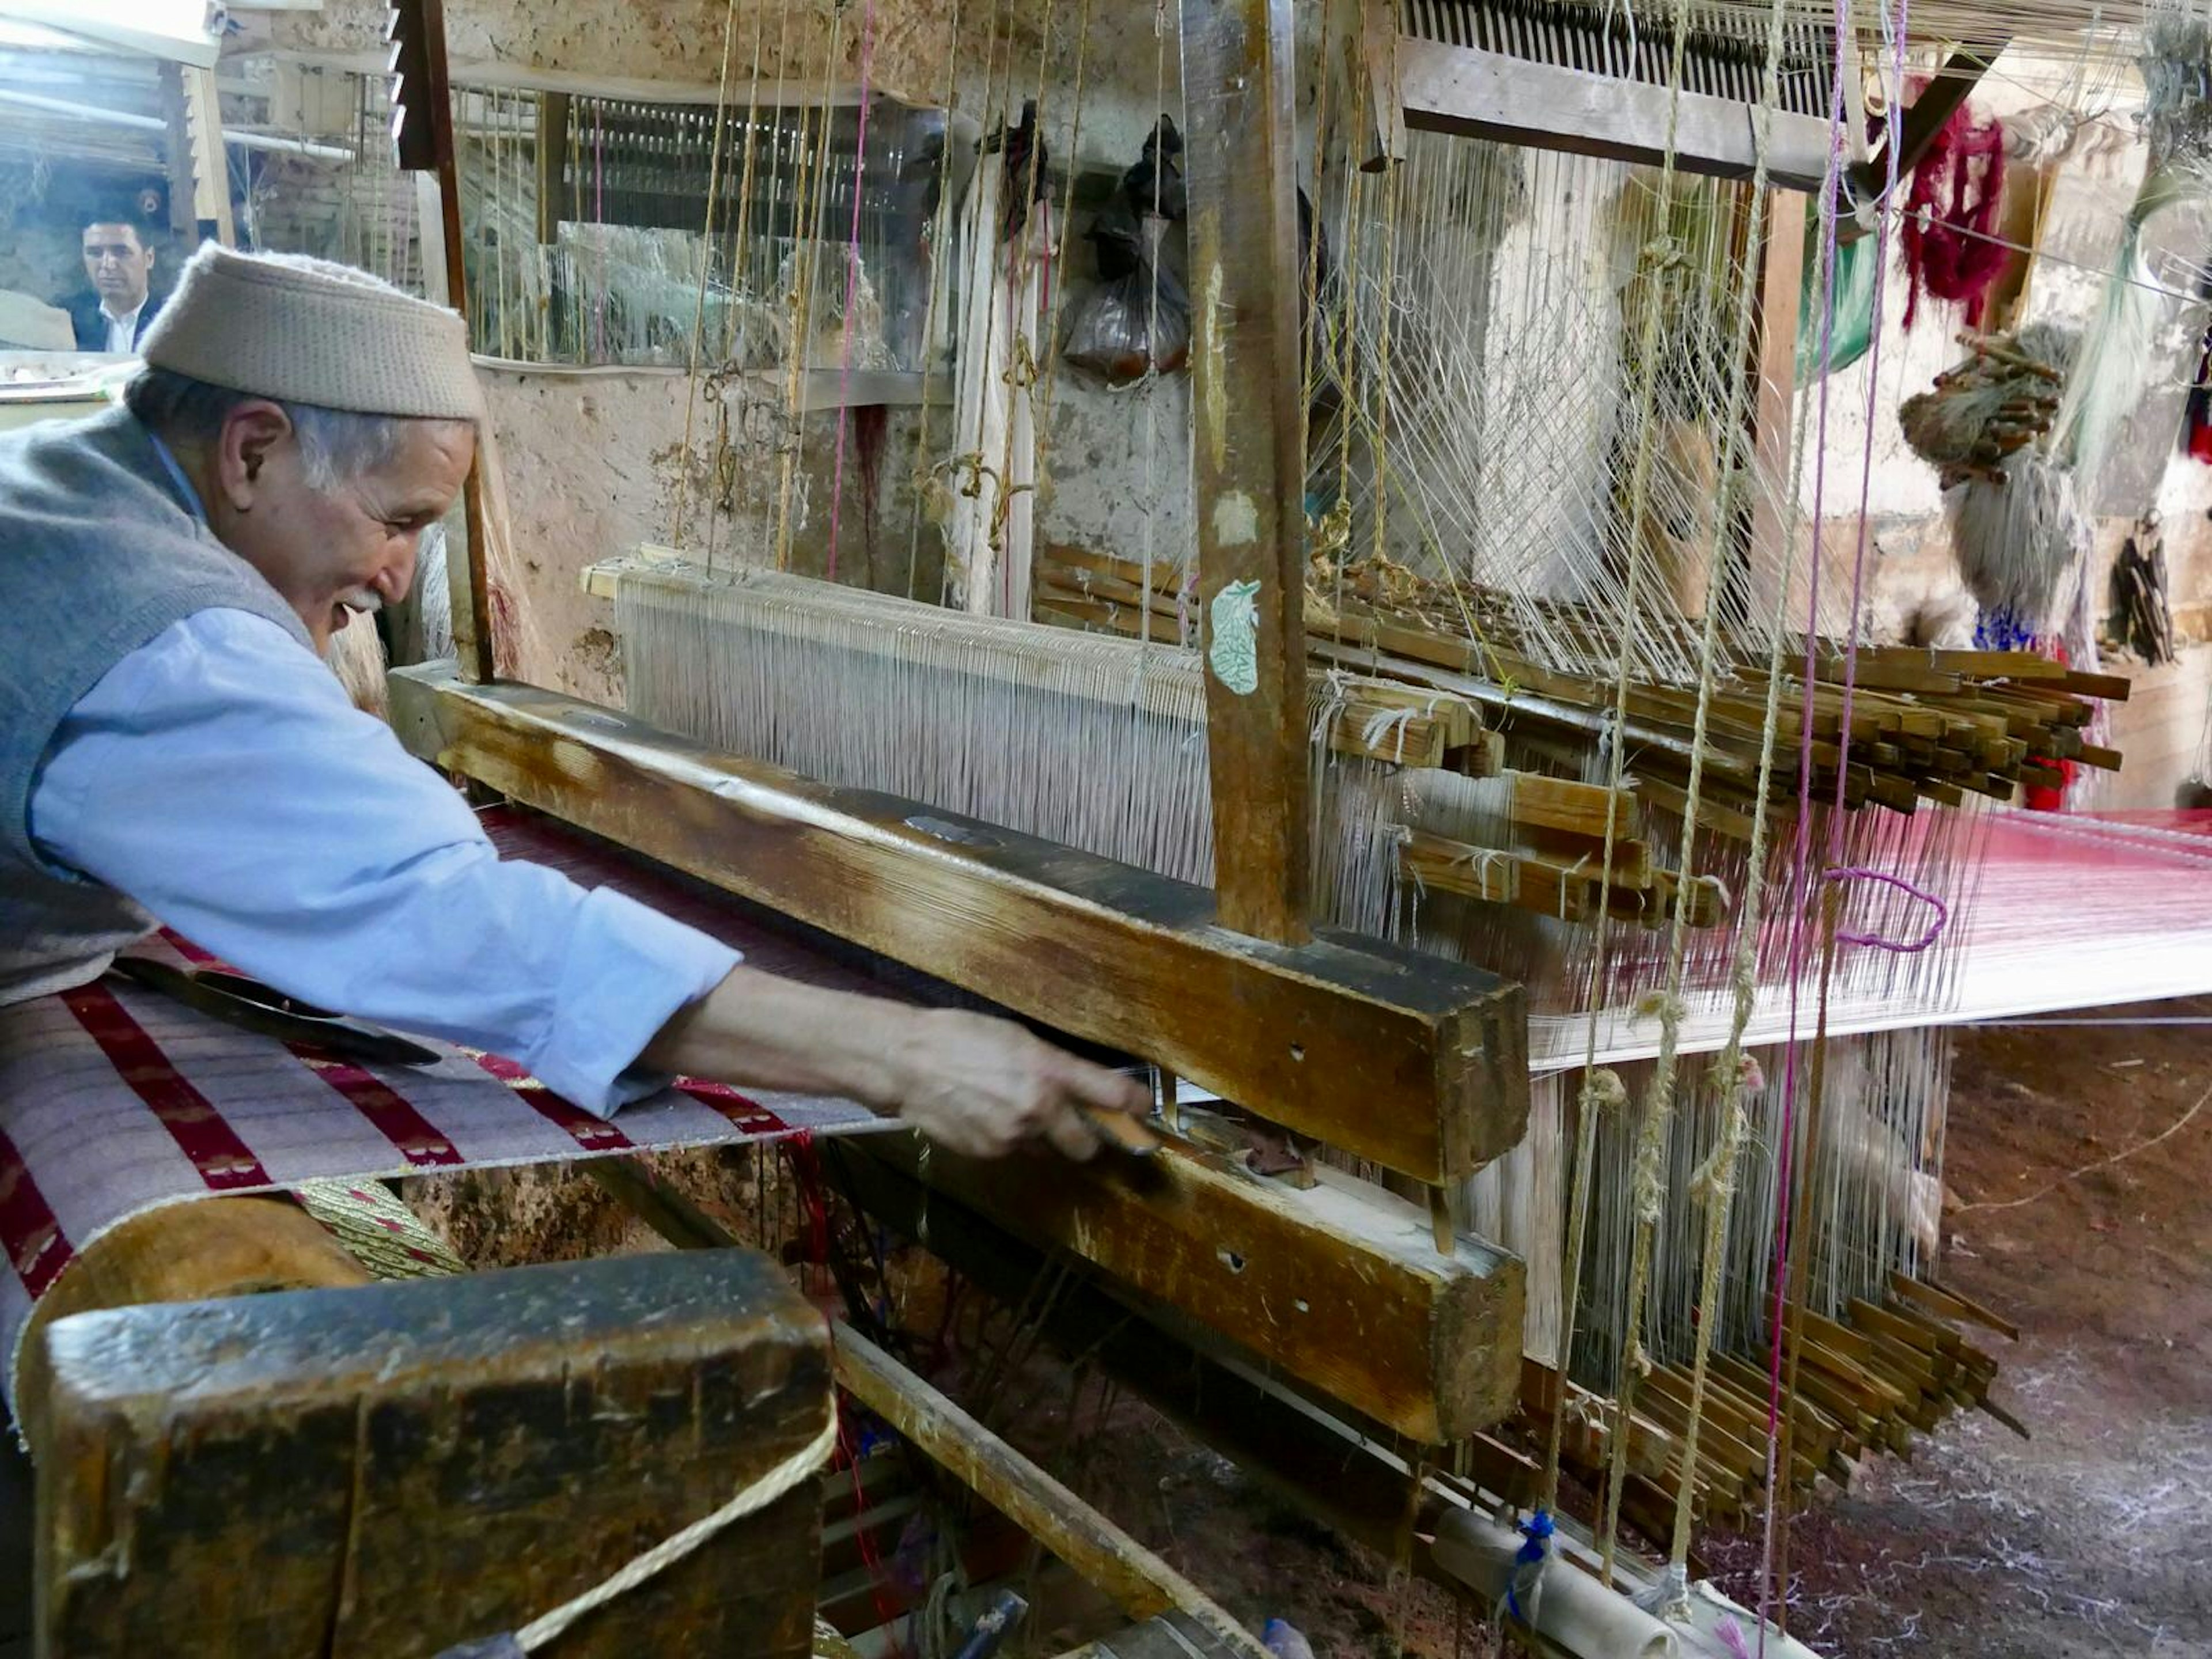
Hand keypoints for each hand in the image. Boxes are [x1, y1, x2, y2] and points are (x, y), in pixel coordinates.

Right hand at [883, 1008, 1151, 1160]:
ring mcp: (1013, 1137)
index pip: (1113, 1095)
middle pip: (1088, 1146)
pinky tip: (987, 1115)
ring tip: (1013, 1108)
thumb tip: (1084, 1088)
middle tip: (1077, 1122)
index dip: (1134, 1105)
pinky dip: (1011, 1139)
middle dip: (1087, 1137)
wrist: (907, 1063)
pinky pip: (1015, 1152)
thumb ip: (1056, 1067)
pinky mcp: (990, 1154)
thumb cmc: (961, 1036)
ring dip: (1043, 1137)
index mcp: (1050, 1071)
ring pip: (1048, 1151)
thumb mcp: (1018, 1039)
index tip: (1140, 1109)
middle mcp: (1039, 1110)